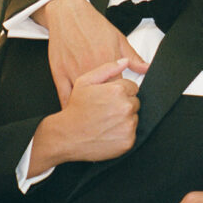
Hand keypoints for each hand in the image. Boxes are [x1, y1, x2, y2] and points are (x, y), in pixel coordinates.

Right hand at [29, 59, 139, 174]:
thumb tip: (124, 61)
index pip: (132, 87)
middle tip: (106, 110)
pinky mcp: (128, 141)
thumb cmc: (75, 109)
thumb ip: (107, 68)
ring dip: (124, 119)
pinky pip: (132, 133)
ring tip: (106, 121)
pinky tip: (108, 131)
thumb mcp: (85, 81)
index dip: (120, 92)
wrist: (67, 136)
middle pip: (135, 102)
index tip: (109, 98)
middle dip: (123, 104)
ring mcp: (128, 125)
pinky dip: (123, 134)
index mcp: (117, 90)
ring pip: (134, 118)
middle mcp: (125, 107)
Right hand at [37, 0, 148, 105]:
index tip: (124, 102)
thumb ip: (133, 57)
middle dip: (108, 106)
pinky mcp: (59, 74)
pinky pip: (64, 96)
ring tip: (96, 117)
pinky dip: (70, 107)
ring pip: (83, 100)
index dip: (123, 98)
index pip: (120, 88)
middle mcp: (90, 67)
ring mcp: (73, 71)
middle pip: (102, 97)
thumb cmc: (92, 24)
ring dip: (90, 110)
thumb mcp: (118, 38)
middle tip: (111, 112)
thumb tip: (147, 69)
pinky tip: (76, 114)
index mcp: (107, 60)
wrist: (68, 14)